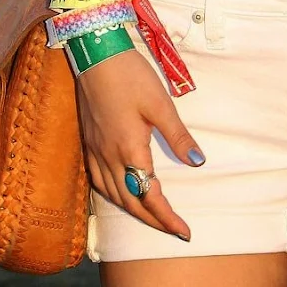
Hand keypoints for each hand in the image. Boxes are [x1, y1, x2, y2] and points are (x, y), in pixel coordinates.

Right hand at [75, 48, 204, 240]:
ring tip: (151, 217)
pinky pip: (99, 182)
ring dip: (132, 211)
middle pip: (129, 202)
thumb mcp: (160, 104)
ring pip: (112, 195)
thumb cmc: (131, 75)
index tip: (184, 232)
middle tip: (173, 231)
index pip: (149, 196)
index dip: (167, 217)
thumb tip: (199, 162)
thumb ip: (178, 136)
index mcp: (129, 150)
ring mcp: (94, 151)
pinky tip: (122, 192)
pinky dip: (113, 196)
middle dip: (152, 221)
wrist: (95, 54)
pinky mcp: (88, 143)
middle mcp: (108, 157)